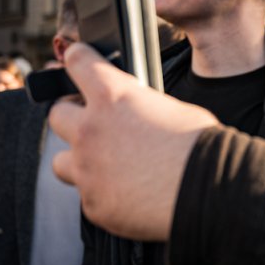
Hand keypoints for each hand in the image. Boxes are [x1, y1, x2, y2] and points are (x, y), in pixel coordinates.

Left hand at [49, 43, 217, 240]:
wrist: (207, 191)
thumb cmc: (198, 146)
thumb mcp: (171, 107)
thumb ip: (138, 106)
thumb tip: (131, 114)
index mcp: (112, 95)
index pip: (78, 62)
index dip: (77, 59)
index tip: (74, 62)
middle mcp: (91, 129)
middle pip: (57, 114)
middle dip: (72, 116)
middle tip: (92, 122)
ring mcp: (87, 170)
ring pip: (61, 162)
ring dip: (79, 160)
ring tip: (105, 166)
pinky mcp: (93, 204)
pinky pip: (88, 196)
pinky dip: (104, 194)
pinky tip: (129, 194)